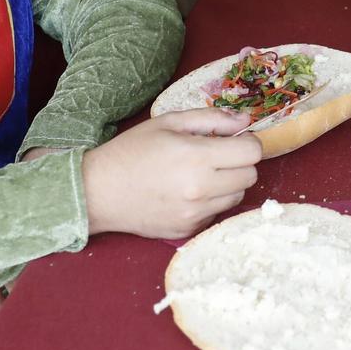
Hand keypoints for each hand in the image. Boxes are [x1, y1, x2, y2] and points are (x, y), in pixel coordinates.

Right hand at [80, 108, 261, 239]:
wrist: (98, 192)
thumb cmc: (131, 151)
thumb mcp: (169, 123)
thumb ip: (212, 119)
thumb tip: (245, 121)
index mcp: (197, 157)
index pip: (252, 153)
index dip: (248, 142)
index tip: (234, 139)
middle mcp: (201, 189)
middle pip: (250, 176)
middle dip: (239, 162)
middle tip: (216, 156)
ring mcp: (195, 214)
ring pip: (237, 197)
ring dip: (228, 184)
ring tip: (200, 174)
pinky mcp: (188, 230)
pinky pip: (216, 214)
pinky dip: (210, 203)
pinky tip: (187, 193)